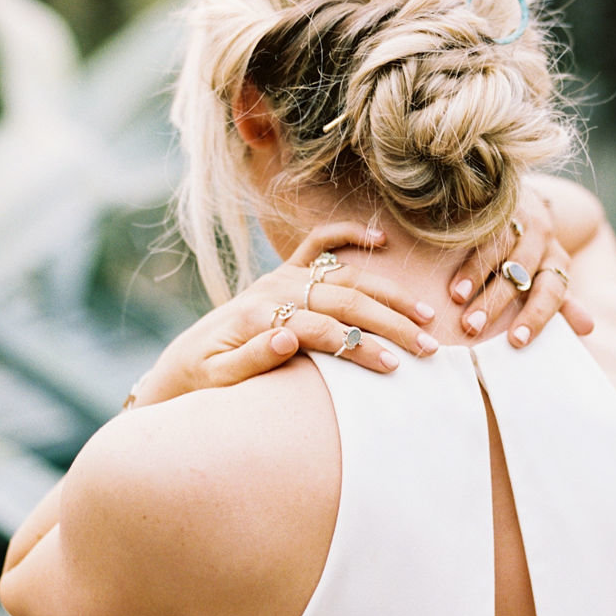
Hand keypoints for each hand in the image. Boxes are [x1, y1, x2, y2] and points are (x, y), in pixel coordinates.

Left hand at [127, 222, 438, 406]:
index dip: (360, 349)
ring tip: (424, 314)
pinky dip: (348, 235)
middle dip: (391, 323)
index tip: (394, 367)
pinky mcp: (285, 271)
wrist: (187, 362)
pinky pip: (319, 244)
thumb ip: (252, 359)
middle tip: (429, 345)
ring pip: (346, 277)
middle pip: (345, 302)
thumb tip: (286, 337)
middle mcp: (275, 290)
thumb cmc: (206, 378)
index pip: (322, 331)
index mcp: (261, 317)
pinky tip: (380, 240)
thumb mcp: (220, 380)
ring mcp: (282, 277)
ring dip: (388, 293)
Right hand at [448, 187, 594, 346]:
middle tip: (473, 328)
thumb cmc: (528, 250)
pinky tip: (450, 272)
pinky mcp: (492, 204)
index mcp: (556, 260)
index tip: (516, 341)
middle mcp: (540, 238)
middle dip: (496, 301)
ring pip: (499, 249)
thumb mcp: (546, 274)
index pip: (551, 291)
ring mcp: (516, 217)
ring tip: (456, 300)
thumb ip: (561, 302)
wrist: (514, 195)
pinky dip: (464, 252)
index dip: (536, 316)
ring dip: (476, 276)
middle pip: (520, 272)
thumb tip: (588, 328)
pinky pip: (479, 228)